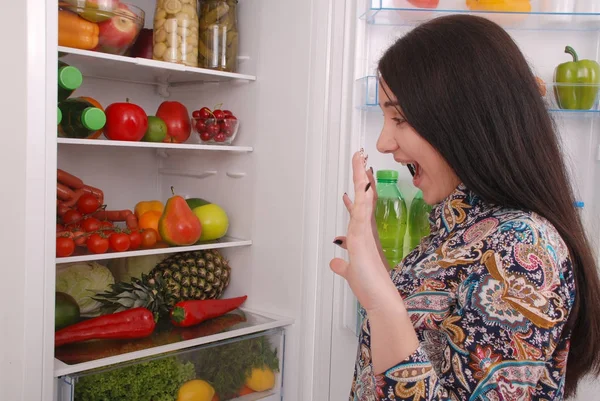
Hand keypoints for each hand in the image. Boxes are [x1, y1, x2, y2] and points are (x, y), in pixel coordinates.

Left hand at [330, 151, 402, 313]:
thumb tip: (334, 261)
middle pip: (363, 197)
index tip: (360, 177)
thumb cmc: (371, 288)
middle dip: (362, 177)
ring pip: (362, 200)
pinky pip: (361, 213)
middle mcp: (366, 231)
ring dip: (361, 179)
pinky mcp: (362, 239)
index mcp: (364, 236)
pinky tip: (362, 185)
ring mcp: (365, 233)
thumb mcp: (350, 273)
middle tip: (361, 156)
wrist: (382, 301)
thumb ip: (342, 265)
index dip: (359, 192)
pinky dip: (362, 198)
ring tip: (360, 159)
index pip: (361, 208)